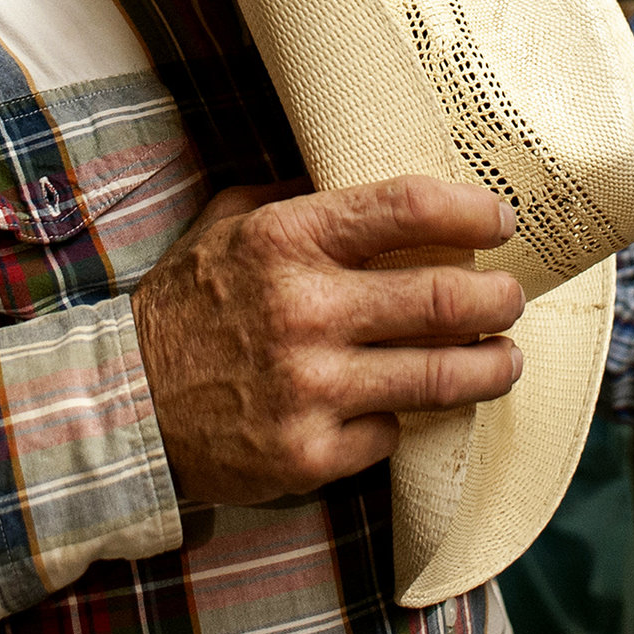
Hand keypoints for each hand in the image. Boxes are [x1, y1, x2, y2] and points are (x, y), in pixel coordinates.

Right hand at [130, 174, 527, 505]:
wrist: (121, 404)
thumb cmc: (183, 306)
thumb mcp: (226, 224)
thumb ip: (295, 196)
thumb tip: (368, 179)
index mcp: (285, 241)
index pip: (406, 209)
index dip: (471, 211)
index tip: (501, 219)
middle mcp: (304, 311)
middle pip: (446, 299)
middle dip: (500, 298)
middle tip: (511, 298)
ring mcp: (310, 388)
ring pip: (442, 376)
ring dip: (491, 366)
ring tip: (505, 358)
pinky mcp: (310, 454)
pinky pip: (392, 434)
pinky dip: (403, 419)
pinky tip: (405, 406)